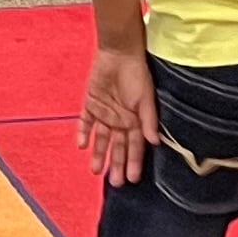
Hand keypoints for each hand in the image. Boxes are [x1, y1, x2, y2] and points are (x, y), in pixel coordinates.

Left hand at [79, 45, 159, 184]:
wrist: (119, 54)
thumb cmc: (137, 75)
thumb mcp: (146, 98)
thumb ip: (148, 120)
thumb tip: (155, 142)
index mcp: (136, 121)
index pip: (136, 147)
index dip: (135, 163)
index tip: (133, 179)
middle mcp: (120, 121)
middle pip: (119, 147)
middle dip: (118, 165)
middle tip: (116, 183)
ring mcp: (105, 114)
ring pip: (101, 139)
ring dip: (99, 154)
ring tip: (96, 170)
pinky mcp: (91, 105)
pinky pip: (86, 123)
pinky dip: (83, 134)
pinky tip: (82, 146)